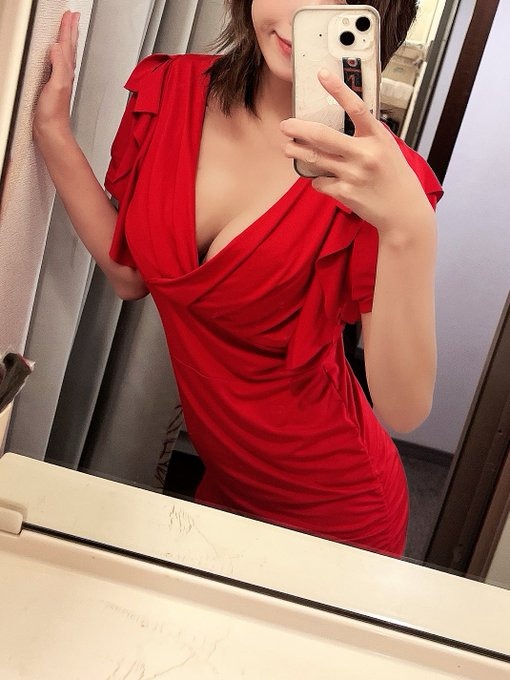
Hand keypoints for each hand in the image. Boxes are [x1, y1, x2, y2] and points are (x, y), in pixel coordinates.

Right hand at [33, 10, 79, 136]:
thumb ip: (58, 66)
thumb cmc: (53, 114)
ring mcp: (60, 80)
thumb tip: (57, 47)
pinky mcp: (54, 86)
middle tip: (73, 16)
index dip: (67, 29)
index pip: (66, 45)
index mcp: (65, 71)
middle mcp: (65, 74)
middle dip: (71, 30)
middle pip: (69, 47)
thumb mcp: (55, 86)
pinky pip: (60, 63)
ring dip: (68, 40)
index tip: (70, 15)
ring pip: (66, 54)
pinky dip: (60, 54)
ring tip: (69, 29)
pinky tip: (58, 55)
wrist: (52, 132)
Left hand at [280, 69, 433, 238]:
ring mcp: (354, 175)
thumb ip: (366, 136)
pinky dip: (317, 180)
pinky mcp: (345, 193)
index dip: (338, 90)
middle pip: (323, 136)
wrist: (404, 211)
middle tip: (285, 125)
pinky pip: (319, 182)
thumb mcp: (387, 149)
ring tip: (288, 147)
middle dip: (298, 129)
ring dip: (297, 152)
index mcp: (378, 138)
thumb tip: (339, 127)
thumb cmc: (394, 177)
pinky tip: (322, 179)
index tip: (322, 75)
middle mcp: (365, 154)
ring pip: (315, 159)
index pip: (356, 108)